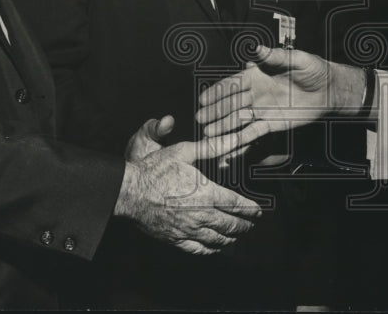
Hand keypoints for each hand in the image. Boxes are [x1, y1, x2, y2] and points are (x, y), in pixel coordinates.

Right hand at [115, 123, 260, 254]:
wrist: (128, 191)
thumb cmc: (155, 170)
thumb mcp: (185, 151)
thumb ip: (212, 147)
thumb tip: (234, 139)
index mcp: (206, 193)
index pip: (236, 204)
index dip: (250, 208)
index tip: (258, 210)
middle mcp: (200, 215)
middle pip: (230, 225)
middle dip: (244, 225)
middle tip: (252, 223)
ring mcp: (188, 230)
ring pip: (217, 239)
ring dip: (231, 237)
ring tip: (238, 234)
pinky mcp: (175, 239)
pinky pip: (198, 249)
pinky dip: (211, 249)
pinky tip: (215, 246)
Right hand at [195, 45, 365, 140]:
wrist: (329, 90)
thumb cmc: (314, 70)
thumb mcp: (298, 59)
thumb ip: (276, 56)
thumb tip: (257, 47)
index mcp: (258, 75)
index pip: (233, 83)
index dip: (218, 91)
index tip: (203, 98)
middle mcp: (256, 93)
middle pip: (231, 103)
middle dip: (215, 111)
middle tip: (200, 118)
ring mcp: (262, 109)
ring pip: (238, 119)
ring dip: (223, 126)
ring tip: (208, 134)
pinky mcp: (271, 124)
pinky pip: (253, 132)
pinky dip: (240, 139)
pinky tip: (228, 145)